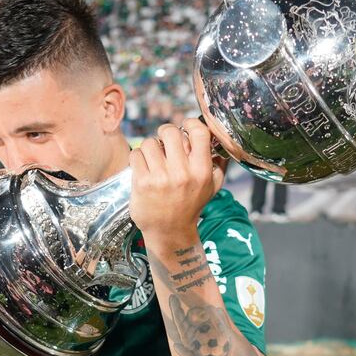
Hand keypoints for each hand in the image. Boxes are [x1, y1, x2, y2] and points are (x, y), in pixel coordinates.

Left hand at [129, 119, 223, 241]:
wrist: (169, 231)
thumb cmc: (190, 206)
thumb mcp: (212, 187)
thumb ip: (218, 163)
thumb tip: (219, 139)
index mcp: (201, 171)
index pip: (199, 133)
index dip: (190, 124)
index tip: (185, 128)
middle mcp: (182, 173)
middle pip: (170, 132)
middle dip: (165, 133)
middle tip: (165, 142)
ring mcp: (161, 178)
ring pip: (150, 142)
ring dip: (150, 147)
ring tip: (154, 159)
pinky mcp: (142, 182)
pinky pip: (136, 154)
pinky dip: (138, 158)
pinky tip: (144, 167)